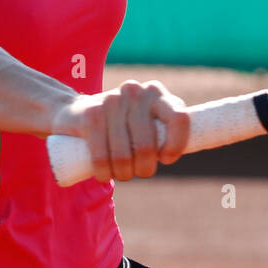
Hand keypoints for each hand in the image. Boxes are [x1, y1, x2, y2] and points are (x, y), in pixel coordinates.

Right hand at [51, 80, 189, 183]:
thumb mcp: (146, 121)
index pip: (180, 120)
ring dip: (123, 174)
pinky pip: (102, 156)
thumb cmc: (121, 125)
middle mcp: (136, 92)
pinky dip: (103, 173)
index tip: (166, 159)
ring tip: (120, 174)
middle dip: (144, 169)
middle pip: (148, 146)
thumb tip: (194, 145)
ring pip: (125, 155)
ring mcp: (112, 101)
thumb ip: (166, 130)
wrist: (74, 112)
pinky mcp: (90, 115)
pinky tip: (104, 175)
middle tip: (138, 172)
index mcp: (157, 94)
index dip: (176, 146)